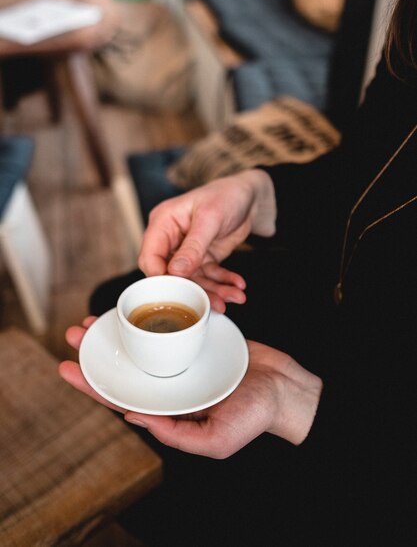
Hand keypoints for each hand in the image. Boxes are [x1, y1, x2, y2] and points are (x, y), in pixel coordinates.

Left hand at [60, 318, 321, 457]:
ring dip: (120, 330)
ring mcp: (184, 360)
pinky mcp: (199, 339)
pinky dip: (152, 317)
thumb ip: (174, 433)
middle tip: (76, 332)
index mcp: (169, 408)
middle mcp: (172, 383)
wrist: (285, 389)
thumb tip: (131, 416)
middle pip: (128, 365)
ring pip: (144, 344)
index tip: (67, 367)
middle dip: (99, 351)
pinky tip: (139, 306)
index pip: (121, 397)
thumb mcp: (214, 439)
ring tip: (96, 317)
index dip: (92, 384)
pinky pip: (170, 328)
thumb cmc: (254, 417)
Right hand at [138, 169, 276, 311]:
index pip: (150, 256)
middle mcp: (171, 239)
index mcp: (163, 223)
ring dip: (213, 290)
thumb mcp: (210, 218)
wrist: (249, 196)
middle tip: (210, 302)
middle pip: (171, 274)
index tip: (178, 292)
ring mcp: (187, 250)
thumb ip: (193, 246)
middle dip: (192, 290)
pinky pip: (209, 276)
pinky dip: (223, 282)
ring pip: (193, 279)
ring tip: (233, 297)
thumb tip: (176, 271)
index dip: (160, 277)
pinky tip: (237, 286)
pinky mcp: (203, 258)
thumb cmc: (226, 195)